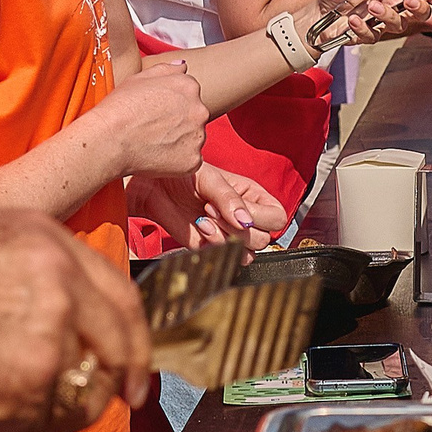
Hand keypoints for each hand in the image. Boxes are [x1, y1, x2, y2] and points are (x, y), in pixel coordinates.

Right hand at [0, 210, 151, 431]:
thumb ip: (25, 279)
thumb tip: (60, 329)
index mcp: (45, 239)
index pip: (118, 293)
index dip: (132, 336)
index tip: (133, 367)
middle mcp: (61, 279)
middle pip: (117, 345)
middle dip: (119, 383)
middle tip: (116, 405)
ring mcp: (54, 328)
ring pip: (77, 395)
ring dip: (34, 415)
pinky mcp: (35, 378)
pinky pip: (33, 426)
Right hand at [89, 61, 206, 176]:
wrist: (109, 139)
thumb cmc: (119, 109)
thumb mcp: (139, 78)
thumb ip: (166, 70)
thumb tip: (182, 66)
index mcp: (189, 87)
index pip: (189, 95)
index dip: (170, 105)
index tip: (156, 113)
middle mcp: (199, 110)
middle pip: (194, 117)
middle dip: (179, 123)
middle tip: (153, 129)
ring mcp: (198, 137)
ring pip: (193, 139)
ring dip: (179, 142)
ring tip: (153, 144)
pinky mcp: (193, 161)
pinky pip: (189, 161)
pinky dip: (176, 161)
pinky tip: (156, 157)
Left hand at [131, 167, 284, 248]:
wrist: (154, 185)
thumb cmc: (184, 173)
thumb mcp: (210, 178)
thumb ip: (230, 199)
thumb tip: (246, 222)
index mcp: (252, 196)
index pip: (277, 217)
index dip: (259, 216)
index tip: (233, 207)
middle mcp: (245, 217)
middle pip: (264, 238)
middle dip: (236, 227)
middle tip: (212, 209)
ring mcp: (228, 234)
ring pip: (247, 253)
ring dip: (225, 238)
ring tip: (205, 220)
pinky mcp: (210, 246)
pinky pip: (223, 257)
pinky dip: (212, 246)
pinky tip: (198, 228)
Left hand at [318, 0, 431, 44]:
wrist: (318, 13)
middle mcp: (391, 4)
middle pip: (417, 10)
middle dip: (420, 7)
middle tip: (411, 0)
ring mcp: (381, 21)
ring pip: (397, 23)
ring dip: (387, 15)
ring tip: (373, 6)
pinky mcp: (368, 34)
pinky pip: (372, 34)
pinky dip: (363, 28)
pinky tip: (355, 20)